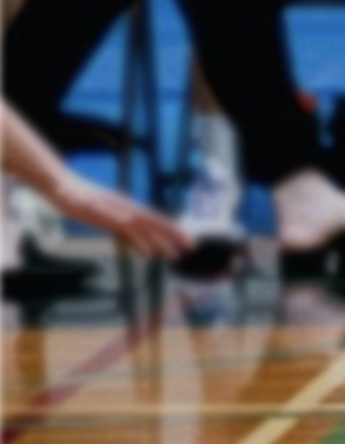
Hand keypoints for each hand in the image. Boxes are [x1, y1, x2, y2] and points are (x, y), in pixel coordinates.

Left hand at [49, 174, 190, 259]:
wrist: (56, 186)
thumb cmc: (70, 194)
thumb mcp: (86, 203)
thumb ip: (107, 213)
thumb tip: (130, 220)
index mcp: (125, 207)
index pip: (154, 220)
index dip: (171, 231)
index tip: (187, 240)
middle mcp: (126, 212)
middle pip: (154, 227)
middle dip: (172, 238)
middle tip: (189, 250)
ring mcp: (118, 217)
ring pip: (144, 233)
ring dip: (159, 245)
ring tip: (173, 257)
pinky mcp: (107, 222)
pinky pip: (128, 237)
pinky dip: (139, 246)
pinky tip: (145, 255)